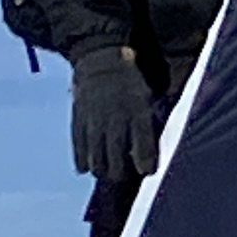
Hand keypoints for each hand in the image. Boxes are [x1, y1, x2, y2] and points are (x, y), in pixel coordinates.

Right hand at [70, 47, 166, 180]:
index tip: (147, 172)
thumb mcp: (148, 98)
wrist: (102, 61)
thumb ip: (151, 123)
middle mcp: (115, 119)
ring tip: (106, 172)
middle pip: (115, 159)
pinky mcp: (79, 120)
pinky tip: (86, 167)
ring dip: (101, 170)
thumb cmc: (131, 84)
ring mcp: (94, 121)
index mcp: (137, 112)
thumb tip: (158, 148)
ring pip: (96, 158)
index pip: (142, 146)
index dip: (145, 163)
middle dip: (120, 173)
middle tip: (123, 175)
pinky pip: (78, 147)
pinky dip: (82, 160)